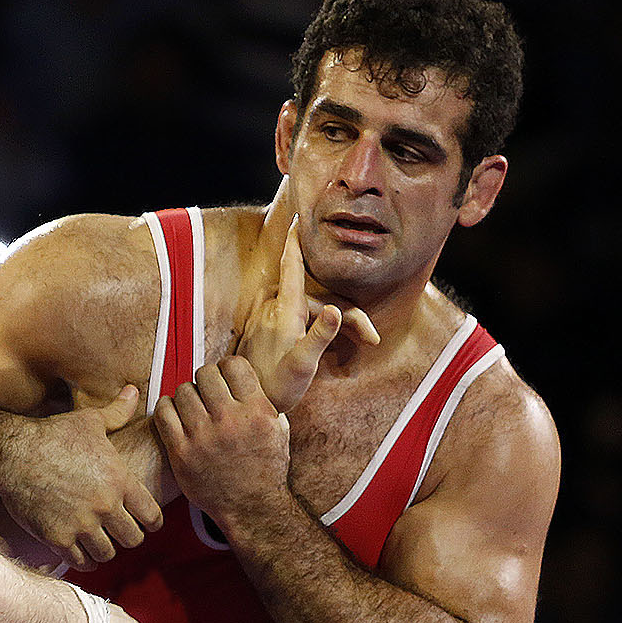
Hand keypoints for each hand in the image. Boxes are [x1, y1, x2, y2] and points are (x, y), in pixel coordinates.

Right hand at [0, 386, 162, 570]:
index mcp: (119, 479)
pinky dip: (83, 559)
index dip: (152, 521)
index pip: (152, 516)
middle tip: (120, 531)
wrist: (12, 453)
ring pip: (108, 554)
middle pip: (133, 539)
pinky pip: (81, 561)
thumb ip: (117, 412)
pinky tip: (80, 550)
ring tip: (100, 541)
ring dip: (106, 549)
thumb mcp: (89, 421)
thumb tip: (134, 391)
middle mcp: (104, 505)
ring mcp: (81, 523)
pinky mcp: (58, 537)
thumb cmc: (52, 435)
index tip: (145, 521)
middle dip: (128, 536)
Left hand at [153, 355, 288, 533]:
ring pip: (183, 390)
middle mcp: (230, 421)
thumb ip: (263, 399)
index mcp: (257, 411)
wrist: (252, 507)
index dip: (227, 368)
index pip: (233, 365)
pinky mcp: (181, 452)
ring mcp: (203, 437)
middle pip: (205, 374)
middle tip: (207, 392)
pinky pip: (163, 412)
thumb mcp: (279, 429)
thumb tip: (246, 373)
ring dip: (187, 394)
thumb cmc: (267, 467)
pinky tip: (175, 414)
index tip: (225, 378)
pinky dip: (167, 407)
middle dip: (206, 380)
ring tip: (193, 406)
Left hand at [235, 217, 377, 412]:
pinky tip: (334, 347)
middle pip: (316, 299)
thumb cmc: (278, 387)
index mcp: (283, 311)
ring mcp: (267, 318)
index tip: (299, 218)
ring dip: (334, 323)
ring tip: (359, 342)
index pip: (292, 267)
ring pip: (309, 311)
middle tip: (371, 338)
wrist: (250, 404)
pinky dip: (318, 328)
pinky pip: (297, 320)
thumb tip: (335, 311)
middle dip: (346, 315)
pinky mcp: (265, 330)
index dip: (297, 242)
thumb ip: (320, 336)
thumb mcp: (303, 364)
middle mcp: (273, 309)